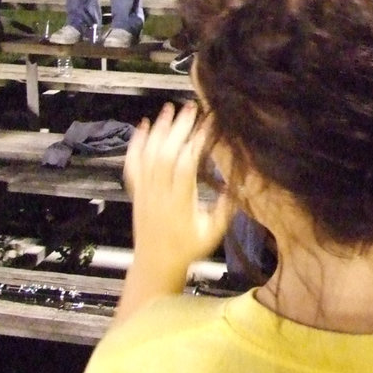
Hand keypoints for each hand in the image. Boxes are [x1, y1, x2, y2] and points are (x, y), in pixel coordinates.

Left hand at [124, 102, 233, 287]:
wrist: (156, 264)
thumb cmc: (187, 249)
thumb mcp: (213, 232)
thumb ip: (226, 209)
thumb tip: (240, 183)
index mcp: (179, 203)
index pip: (186, 165)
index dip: (196, 143)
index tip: (208, 125)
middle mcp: (159, 194)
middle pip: (165, 155)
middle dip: (178, 129)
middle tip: (191, 108)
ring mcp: (145, 192)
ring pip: (148, 156)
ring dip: (159, 130)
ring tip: (170, 109)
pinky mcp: (136, 192)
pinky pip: (132, 165)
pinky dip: (136, 144)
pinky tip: (143, 127)